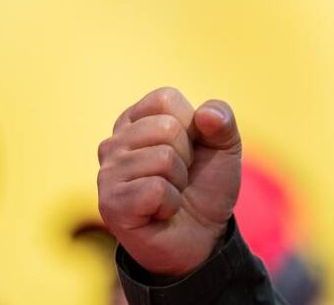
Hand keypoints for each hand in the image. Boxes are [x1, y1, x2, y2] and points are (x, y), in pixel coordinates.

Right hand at [97, 87, 241, 276]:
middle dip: (187, 156)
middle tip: (180, 176)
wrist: (202, 235)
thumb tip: (206, 114)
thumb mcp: (225, 147)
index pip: (165, 98)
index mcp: (136, 120)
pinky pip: (155, 189)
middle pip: (166, 128)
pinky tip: (160, 211)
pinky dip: (170, 203)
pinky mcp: (110, 204)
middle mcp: (114, 143)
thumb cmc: (205, 185)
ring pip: (162, 158)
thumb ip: (222, 121)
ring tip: (170, 193)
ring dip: (179, 181)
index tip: (190, 148)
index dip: (192, 124)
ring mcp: (107, 173)